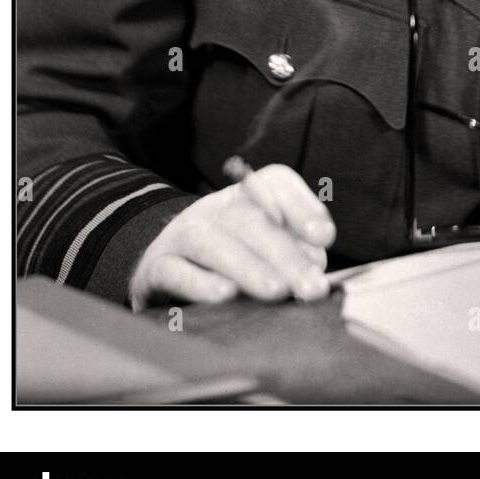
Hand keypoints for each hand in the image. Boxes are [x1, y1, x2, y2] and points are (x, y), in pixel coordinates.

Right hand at [129, 163, 335, 309]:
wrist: (163, 267)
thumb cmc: (231, 259)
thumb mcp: (265, 247)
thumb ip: (294, 249)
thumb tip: (315, 261)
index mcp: (245, 195)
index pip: (275, 182)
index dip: (301, 206)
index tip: (326, 238)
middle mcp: (212, 208)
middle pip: (248, 219)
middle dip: (285, 254)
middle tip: (312, 287)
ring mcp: (179, 234)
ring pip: (210, 241)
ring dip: (248, 266)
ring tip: (277, 291)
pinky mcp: (154, 268)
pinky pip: (173, 271)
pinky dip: (200, 283)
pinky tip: (226, 296)